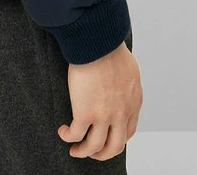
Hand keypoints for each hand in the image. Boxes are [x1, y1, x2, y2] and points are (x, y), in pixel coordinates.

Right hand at [57, 40, 142, 160]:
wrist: (99, 42)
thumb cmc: (111, 48)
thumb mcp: (129, 71)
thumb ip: (127, 85)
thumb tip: (121, 87)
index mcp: (133, 103)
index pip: (128, 132)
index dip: (116, 139)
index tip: (106, 137)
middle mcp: (121, 113)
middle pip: (114, 147)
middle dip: (102, 153)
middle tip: (91, 151)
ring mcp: (104, 115)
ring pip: (94, 147)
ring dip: (83, 151)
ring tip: (74, 149)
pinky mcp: (85, 113)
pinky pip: (76, 135)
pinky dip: (68, 137)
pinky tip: (63, 131)